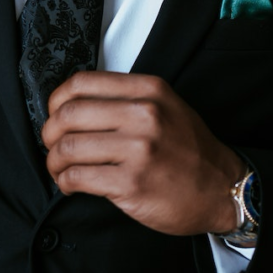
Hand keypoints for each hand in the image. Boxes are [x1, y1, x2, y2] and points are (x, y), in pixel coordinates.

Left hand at [41, 71, 245, 235]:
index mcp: (148, 90)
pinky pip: (78, 177)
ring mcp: (138, 150)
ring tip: (59, 169)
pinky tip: (70, 185)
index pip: (81, 83)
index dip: (56, 100)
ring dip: (54, 161)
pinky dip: (65, 182)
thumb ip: (125, 99)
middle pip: (68, 114)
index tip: (54, 114)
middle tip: (52, 145)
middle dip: (49, 133)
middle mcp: (143, 115)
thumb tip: (72, 104)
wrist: (223, 189)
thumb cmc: (189, 150)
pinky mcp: (132, 183)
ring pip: (68, 147)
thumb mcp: (166, 107)